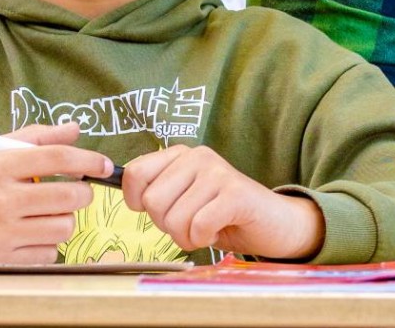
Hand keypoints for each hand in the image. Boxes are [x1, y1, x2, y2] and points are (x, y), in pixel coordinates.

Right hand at [0, 122, 108, 262]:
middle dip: (80, 192)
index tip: (102, 164)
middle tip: (71, 190)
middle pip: (70, 197)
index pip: (56, 158)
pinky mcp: (1, 260)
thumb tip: (75, 129)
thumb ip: (33, 137)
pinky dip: (46, 244)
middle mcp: (0, 201)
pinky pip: (49, 253)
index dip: (87, 160)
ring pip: (64, 227)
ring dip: (62, 219)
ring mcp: (1, 234)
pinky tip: (28, 233)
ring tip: (42, 213)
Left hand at [121, 144, 322, 259]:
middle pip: (152, 201)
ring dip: (187, 236)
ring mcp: (218, 173)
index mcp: (181, 155)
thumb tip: (119, 191)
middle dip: (167, 224)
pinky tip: (218, 231)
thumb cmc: (222, 216)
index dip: (137, 201)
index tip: (160, 210)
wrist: (274, 224)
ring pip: (174, 218)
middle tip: (191, 222)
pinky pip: (198, 226)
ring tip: (206, 228)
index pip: (135, 173)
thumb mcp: (184, 198)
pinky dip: (204, 238)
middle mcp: (198, 156)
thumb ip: (157, 191)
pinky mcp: (236, 194)